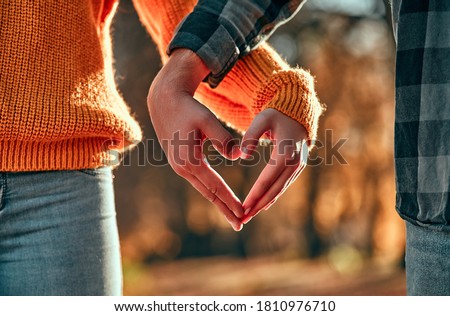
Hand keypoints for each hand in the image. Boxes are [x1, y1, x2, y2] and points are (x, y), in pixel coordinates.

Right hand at [147, 49, 243, 230]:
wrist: (165, 101)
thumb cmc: (188, 108)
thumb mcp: (207, 120)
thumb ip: (223, 139)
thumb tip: (238, 156)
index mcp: (190, 160)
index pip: (215, 186)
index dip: (230, 200)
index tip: (243, 213)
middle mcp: (182, 168)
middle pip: (208, 194)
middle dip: (225, 210)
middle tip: (240, 225)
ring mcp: (179, 167)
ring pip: (203, 190)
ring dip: (219, 203)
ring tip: (232, 215)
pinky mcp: (180, 163)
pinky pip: (199, 182)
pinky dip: (211, 192)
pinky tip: (219, 197)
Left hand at [240, 108, 308, 223]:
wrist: (297, 113)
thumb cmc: (276, 115)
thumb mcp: (262, 119)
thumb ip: (250, 135)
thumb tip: (243, 155)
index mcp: (285, 153)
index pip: (267, 180)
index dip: (255, 195)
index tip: (243, 207)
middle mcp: (294, 163)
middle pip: (274, 190)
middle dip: (258, 206)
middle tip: (242, 219)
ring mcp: (298, 167)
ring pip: (280, 190)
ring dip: (264, 204)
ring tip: (249, 216)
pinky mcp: (298, 168)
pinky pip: (283, 185)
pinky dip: (273, 197)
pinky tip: (262, 205)